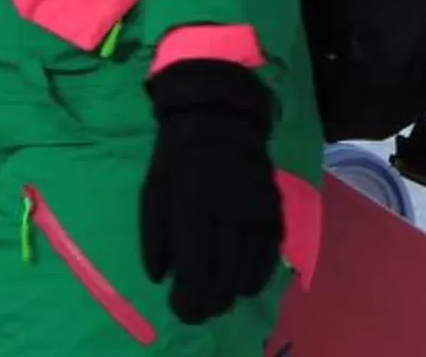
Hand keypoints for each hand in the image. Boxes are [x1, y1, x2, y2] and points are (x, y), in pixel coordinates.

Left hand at [140, 59, 281, 322]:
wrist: (221, 111)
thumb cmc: (177, 154)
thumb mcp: (153, 189)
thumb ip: (154, 235)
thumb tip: (162, 278)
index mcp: (192, 201)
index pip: (196, 263)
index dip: (191, 295)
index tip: (183, 310)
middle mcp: (227, 204)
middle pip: (225, 267)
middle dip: (212, 299)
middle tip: (202, 314)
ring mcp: (254, 201)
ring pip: (251, 258)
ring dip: (236, 288)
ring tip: (224, 303)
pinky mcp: (272, 197)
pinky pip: (272, 240)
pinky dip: (263, 267)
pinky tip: (251, 282)